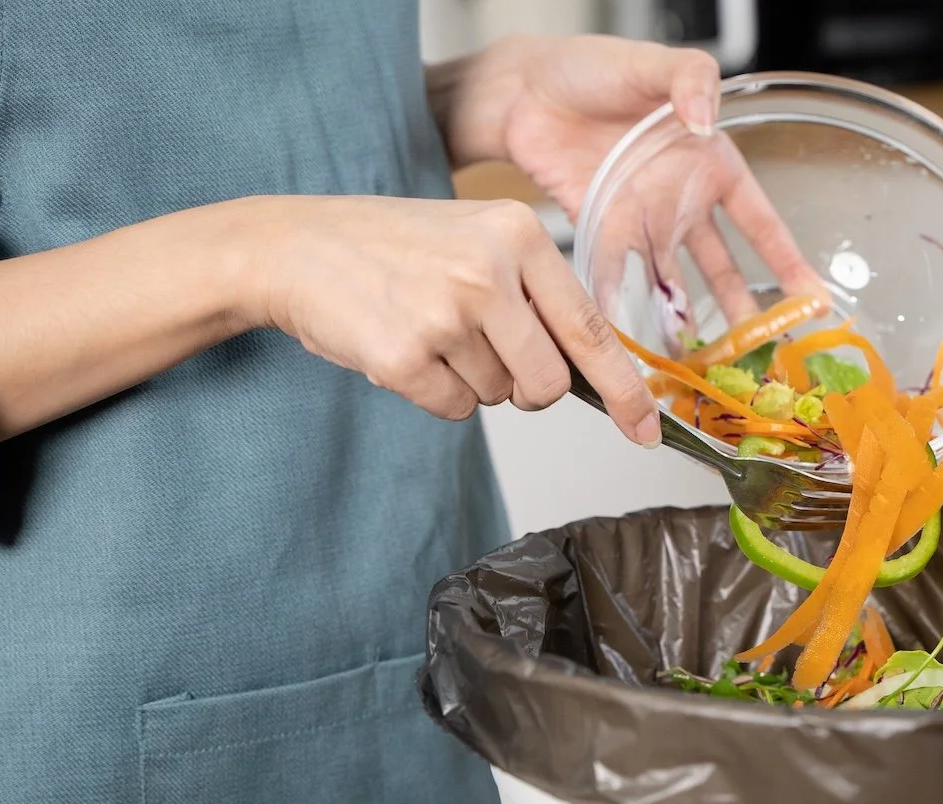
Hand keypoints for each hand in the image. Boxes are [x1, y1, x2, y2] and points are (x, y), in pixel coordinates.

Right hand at [246, 194, 659, 445]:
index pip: (591, 329)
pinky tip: (404, 348)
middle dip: (526, 389)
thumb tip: (594, 373)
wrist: (295, 247)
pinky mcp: (405, 357)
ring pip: (498, 398)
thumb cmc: (395, 248)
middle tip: (485, 354)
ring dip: (470, 381)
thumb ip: (537, 295)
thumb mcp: (478, 241)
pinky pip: (454, 410)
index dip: (625, 389)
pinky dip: (434, 393)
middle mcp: (488, 271)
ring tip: (428, 330)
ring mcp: (445, 314)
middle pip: (548, 384)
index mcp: (518, 234)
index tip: (647, 429)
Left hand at [431, 36, 826, 334]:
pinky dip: (621, 308)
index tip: (811, 302)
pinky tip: (629, 340)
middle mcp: (681, 201)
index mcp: (710, 164)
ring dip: (686, 322)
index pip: (761, 222)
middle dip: (741, 311)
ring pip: (674, 283)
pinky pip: (616, 277)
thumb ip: (690, 80)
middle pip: (722, 268)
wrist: (527, 88)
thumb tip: (706, 117)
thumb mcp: (654, 64)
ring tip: (700, 365)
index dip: (788, 262)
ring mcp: (642, 221)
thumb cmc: (594, 67)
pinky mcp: (600, 232)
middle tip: (757, 355)